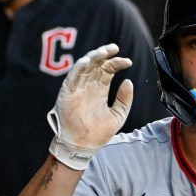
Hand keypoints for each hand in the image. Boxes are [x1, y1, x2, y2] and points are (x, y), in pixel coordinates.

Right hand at [47, 44, 133, 169]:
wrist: (83, 147)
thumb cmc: (98, 133)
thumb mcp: (118, 115)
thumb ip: (124, 99)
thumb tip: (128, 82)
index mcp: (99, 89)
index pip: (108, 69)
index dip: (117, 63)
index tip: (128, 62)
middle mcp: (88, 85)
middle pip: (96, 64)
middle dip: (104, 54)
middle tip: (114, 48)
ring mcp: (77, 88)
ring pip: (84, 67)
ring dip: (93, 58)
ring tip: (103, 52)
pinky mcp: (67, 93)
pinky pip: (72, 77)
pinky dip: (79, 68)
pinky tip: (87, 61)